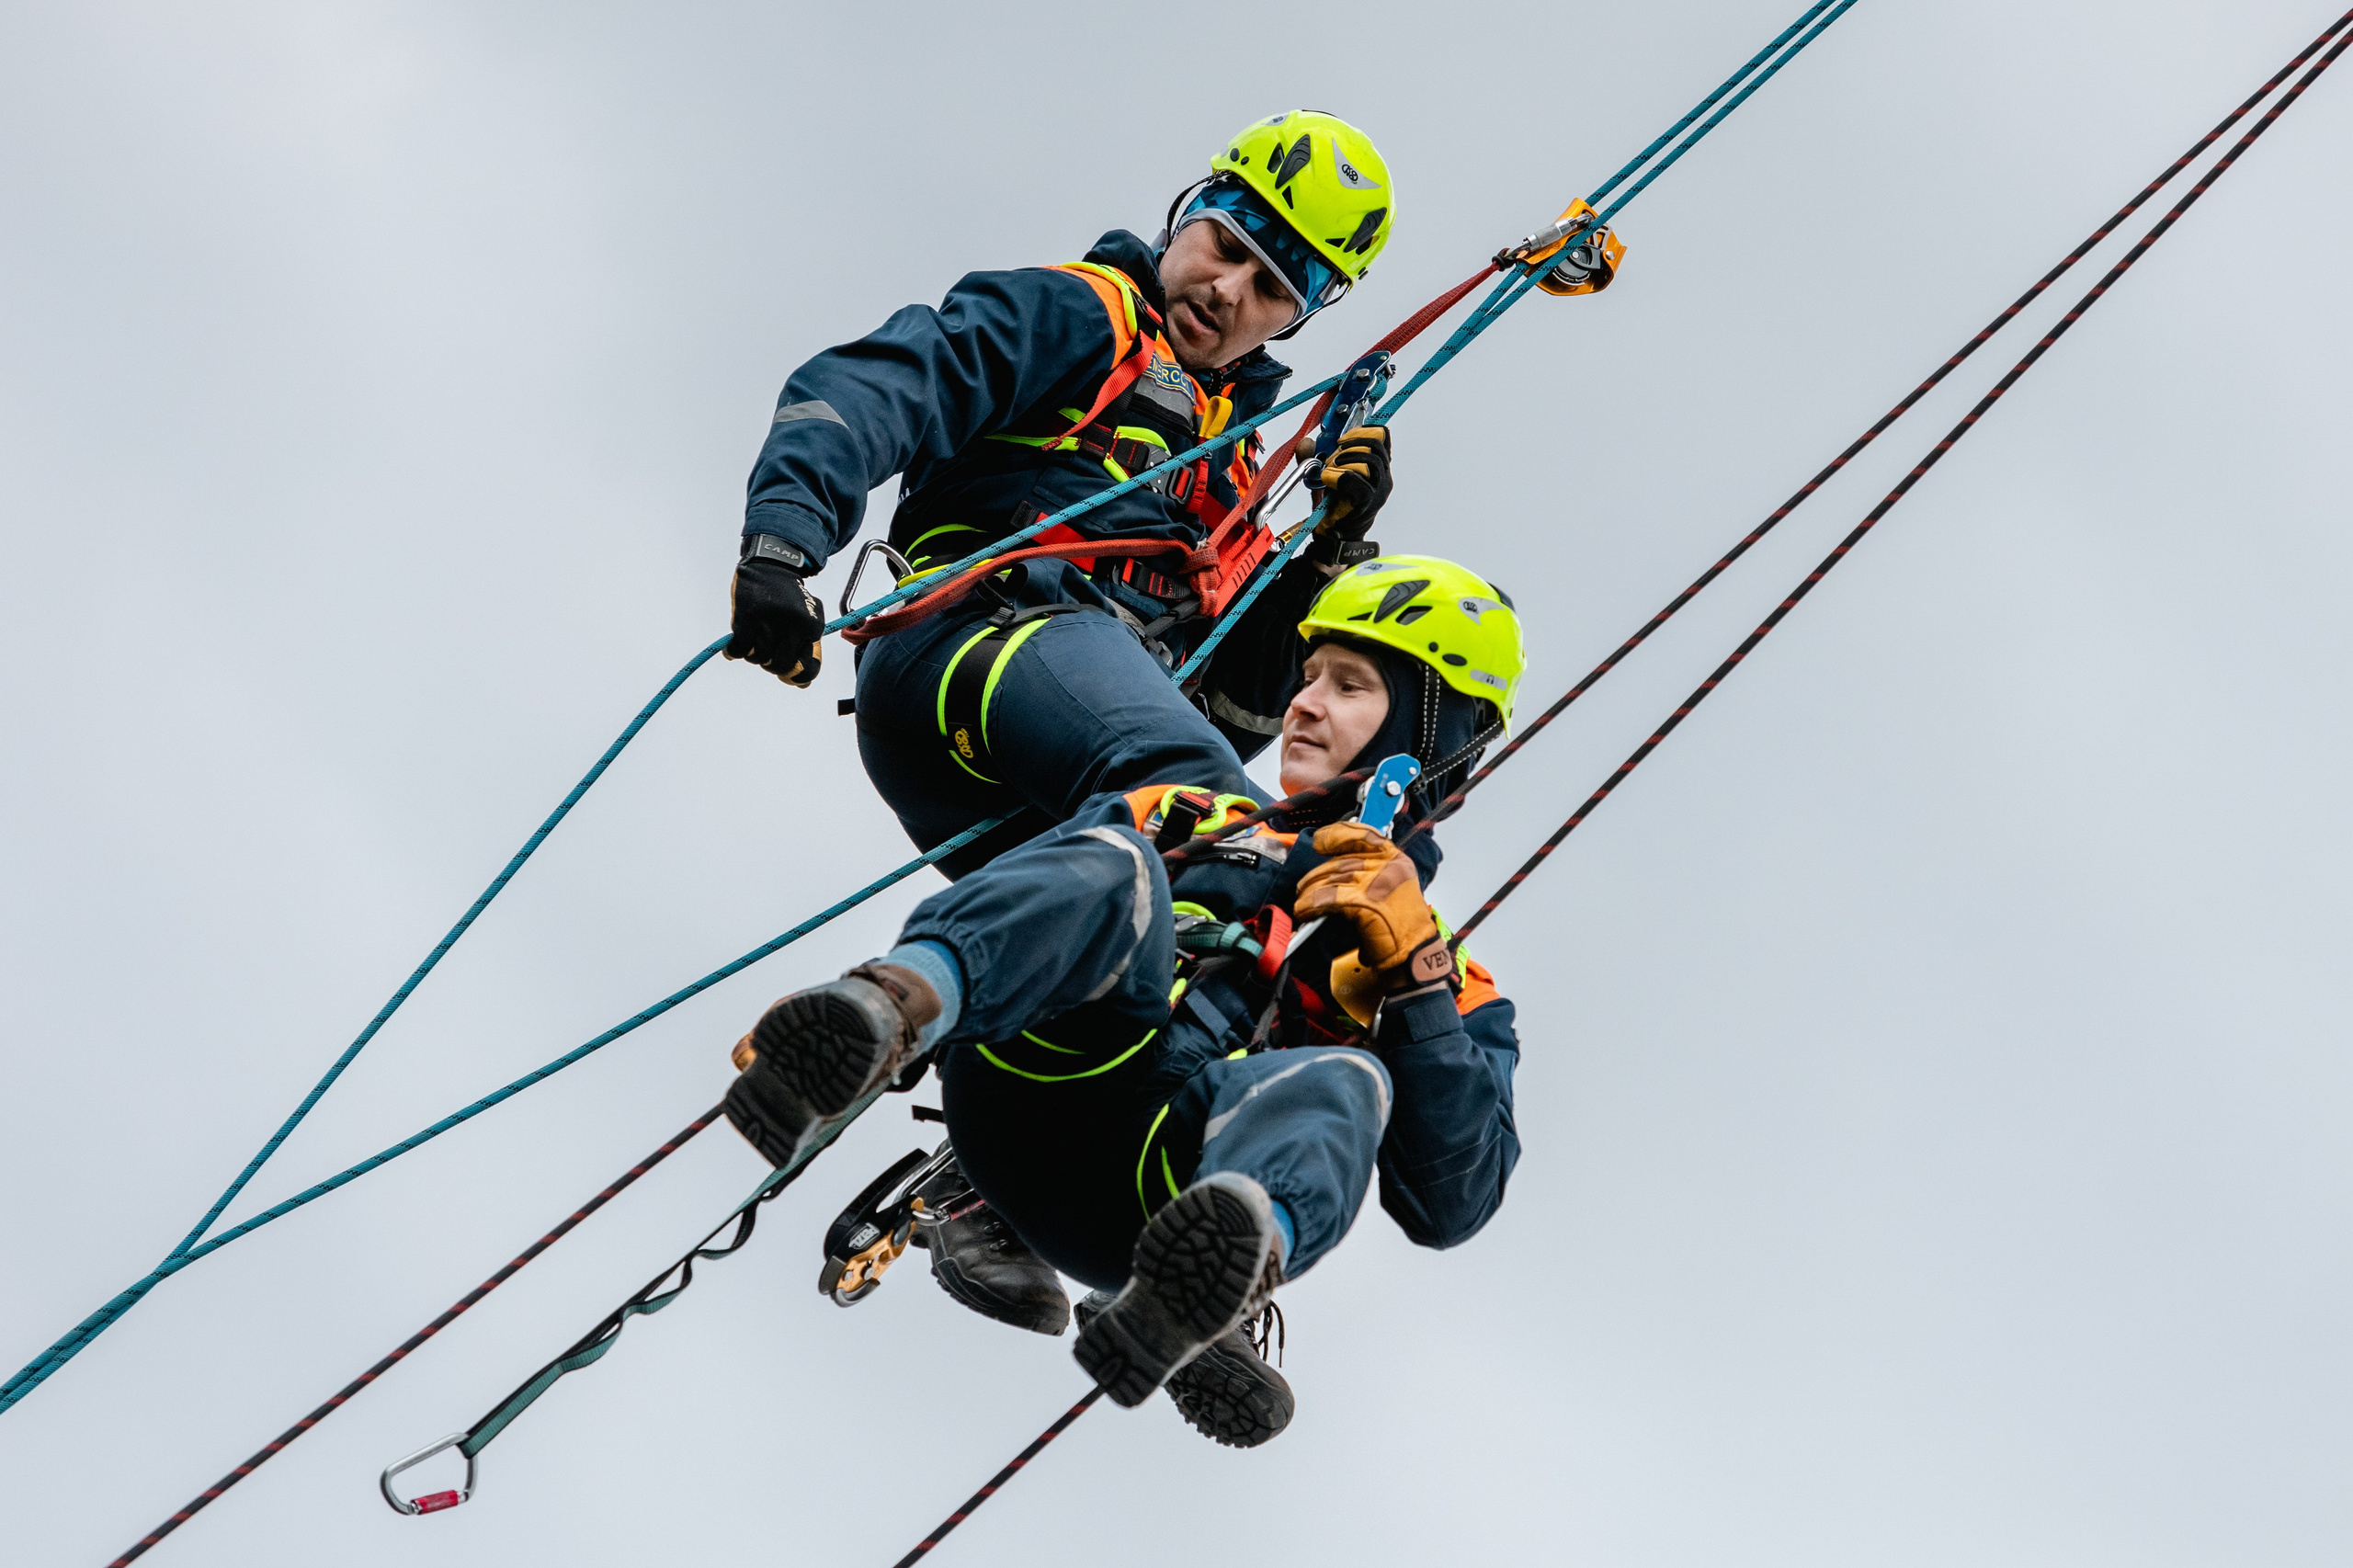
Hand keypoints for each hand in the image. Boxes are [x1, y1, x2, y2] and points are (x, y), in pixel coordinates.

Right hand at [727, 554, 824, 686]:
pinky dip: (735, 652)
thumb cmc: (790, 597)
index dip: (795, 676)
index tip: (787, 673)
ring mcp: (769, 623)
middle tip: (766, 652)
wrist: (772, 563)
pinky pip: (740, 649)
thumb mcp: (809, 618)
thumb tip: (802, 684)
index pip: (805, 668)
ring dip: (754, 655)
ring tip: (753, 641)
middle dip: (771, 665)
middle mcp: (792, 627)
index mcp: (811, 628)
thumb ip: (807, 648)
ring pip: (758, 659)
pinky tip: (734, 648)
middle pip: (778, 666)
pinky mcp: (747, 618)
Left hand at [1293, 820, 1451, 989]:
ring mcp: (1375, 880)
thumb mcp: (1391, 887)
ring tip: (1301, 902)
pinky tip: (1304, 910)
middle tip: (1303, 888)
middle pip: (1341, 862)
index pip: (1362, 834)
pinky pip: (1328, 897)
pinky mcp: (1363, 900)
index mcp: (1394, 858)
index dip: (1336, 835)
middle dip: (1317, 876)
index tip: (1320, 841)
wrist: (1414, 950)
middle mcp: (1387, 864)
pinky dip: (1311, 904)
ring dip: (1310, 892)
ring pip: (1331, 879)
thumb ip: (1369, 872)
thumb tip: (1333, 871)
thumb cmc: (1401, 924)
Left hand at [1313, 426, 1391, 538]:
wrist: (1334, 537)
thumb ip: (1315, 458)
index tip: (1343, 437)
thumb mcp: (1326, 475)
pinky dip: (1338, 476)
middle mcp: (1383, 478)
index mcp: (1378, 469)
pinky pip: (1355, 480)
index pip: (1382, 437)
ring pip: (1369, 461)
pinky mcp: (1366, 502)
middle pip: (1375, 446)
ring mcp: (1378, 491)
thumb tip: (1305, 442)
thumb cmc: (1334, 507)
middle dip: (1350, 444)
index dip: (1363, 431)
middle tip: (1333, 454)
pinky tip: (1327, 480)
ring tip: (1328, 469)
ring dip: (1344, 459)